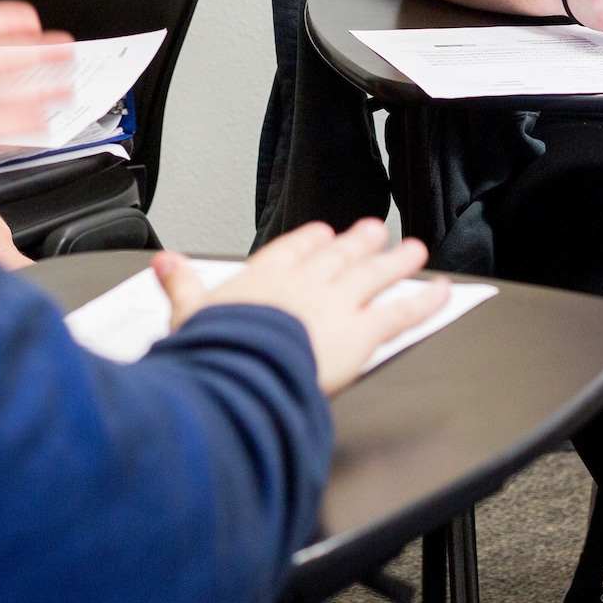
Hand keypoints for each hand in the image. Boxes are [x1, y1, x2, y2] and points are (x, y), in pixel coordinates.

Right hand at [155, 220, 447, 395]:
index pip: (291, 251)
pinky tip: (440, 293)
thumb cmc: (218, 351)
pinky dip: (424, 302)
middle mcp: (306, 284)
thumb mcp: (188, 314)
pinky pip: (401, 313)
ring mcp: (338, 304)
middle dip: (358, 242)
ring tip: (412, 250)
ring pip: (373, 275)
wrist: (246, 372)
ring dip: (394, 261)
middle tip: (374, 230)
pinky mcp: (363, 333)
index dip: (309, 242)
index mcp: (264, 279)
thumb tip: (163, 263)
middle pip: (338, 256)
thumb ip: (180, 284)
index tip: (320, 234)